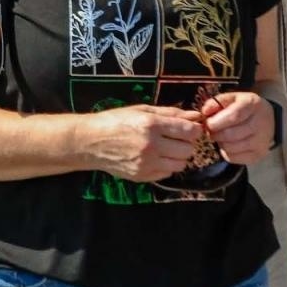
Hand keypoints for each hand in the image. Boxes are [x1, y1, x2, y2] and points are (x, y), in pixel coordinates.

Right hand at [88, 104, 204, 181]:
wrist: (90, 142)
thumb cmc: (114, 121)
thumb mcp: (140, 110)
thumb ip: (170, 113)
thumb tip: (196, 116)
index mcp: (151, 124)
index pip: (189, 131)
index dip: (194, 129)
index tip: (190, 128)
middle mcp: (151, 145)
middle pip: (188, 149)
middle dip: (186, 142)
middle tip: (175, 138)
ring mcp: (147, 163)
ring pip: (181, 164)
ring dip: (177, 156)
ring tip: (165, 148)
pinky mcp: (143, 176)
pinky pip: (168, 173)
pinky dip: (166, 165)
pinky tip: (155, 157)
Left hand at [201, 91, 274, 165]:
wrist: (268, 120)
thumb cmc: (244, 107)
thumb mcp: (232, 97)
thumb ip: (216, 102)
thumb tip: (205, 112)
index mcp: (253, 105)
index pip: (234, 116)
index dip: (217, 122)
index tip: (208, 123)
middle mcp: (260, 124)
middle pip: (231, 134)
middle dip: (215, 133)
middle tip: (211, 130)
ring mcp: (261, 142)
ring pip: (231, 147)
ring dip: (220, 142)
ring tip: (220, 136)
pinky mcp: (259, 155)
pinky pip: (233, 158)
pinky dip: (225, 152)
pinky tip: (228, 144)